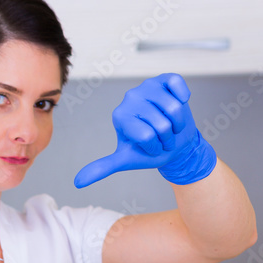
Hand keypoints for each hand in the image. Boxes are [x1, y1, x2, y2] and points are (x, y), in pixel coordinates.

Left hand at [74, 73, 217, 187]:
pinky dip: (183, 98)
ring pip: (173, 109)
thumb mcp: (125, 160)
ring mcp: (148, 86)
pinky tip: (178, 102)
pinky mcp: (165, 79)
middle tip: (163, 136)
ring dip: (178, 123)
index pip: (146, 136)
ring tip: (170, 125)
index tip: (149, 144)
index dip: (154, 146)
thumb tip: (78, 182)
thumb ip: (102, 168)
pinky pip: (178, 85)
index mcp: (119, 116)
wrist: (174, 142)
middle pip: (161, 125)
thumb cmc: (150, 150)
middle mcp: (130, 98)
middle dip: (167, 137)